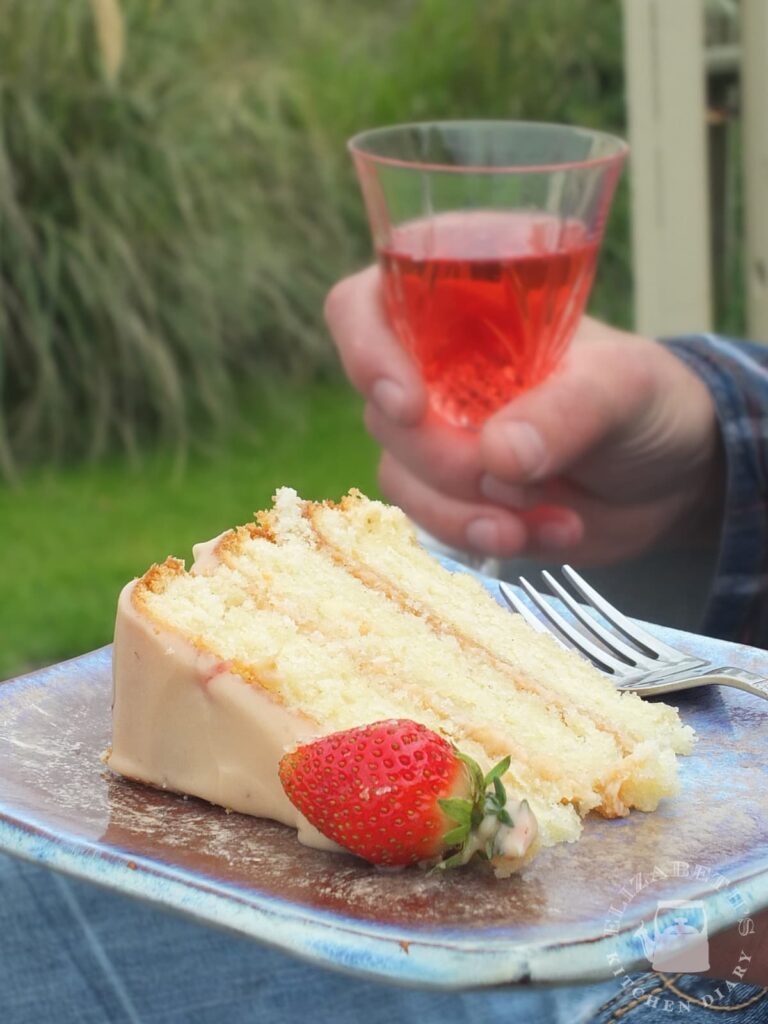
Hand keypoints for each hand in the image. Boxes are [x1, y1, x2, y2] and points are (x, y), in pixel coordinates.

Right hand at [325, 266, 723, 563]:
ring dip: (466, 511)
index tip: (409, 405)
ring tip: (543, 518)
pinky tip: (552, 531)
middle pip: (381, 411)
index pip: (365, 306)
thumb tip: (498, 456)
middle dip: (446, 460)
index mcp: (462, 306)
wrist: (672, 477)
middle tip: (519, 477)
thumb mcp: (625, 387)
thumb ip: (567, 410)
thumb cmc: (648, 401)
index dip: (366, 350)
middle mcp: (434, 369)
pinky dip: (486, 537)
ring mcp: (439, 436)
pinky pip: (432, 521)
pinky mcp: (453, 495)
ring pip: (400, 476)